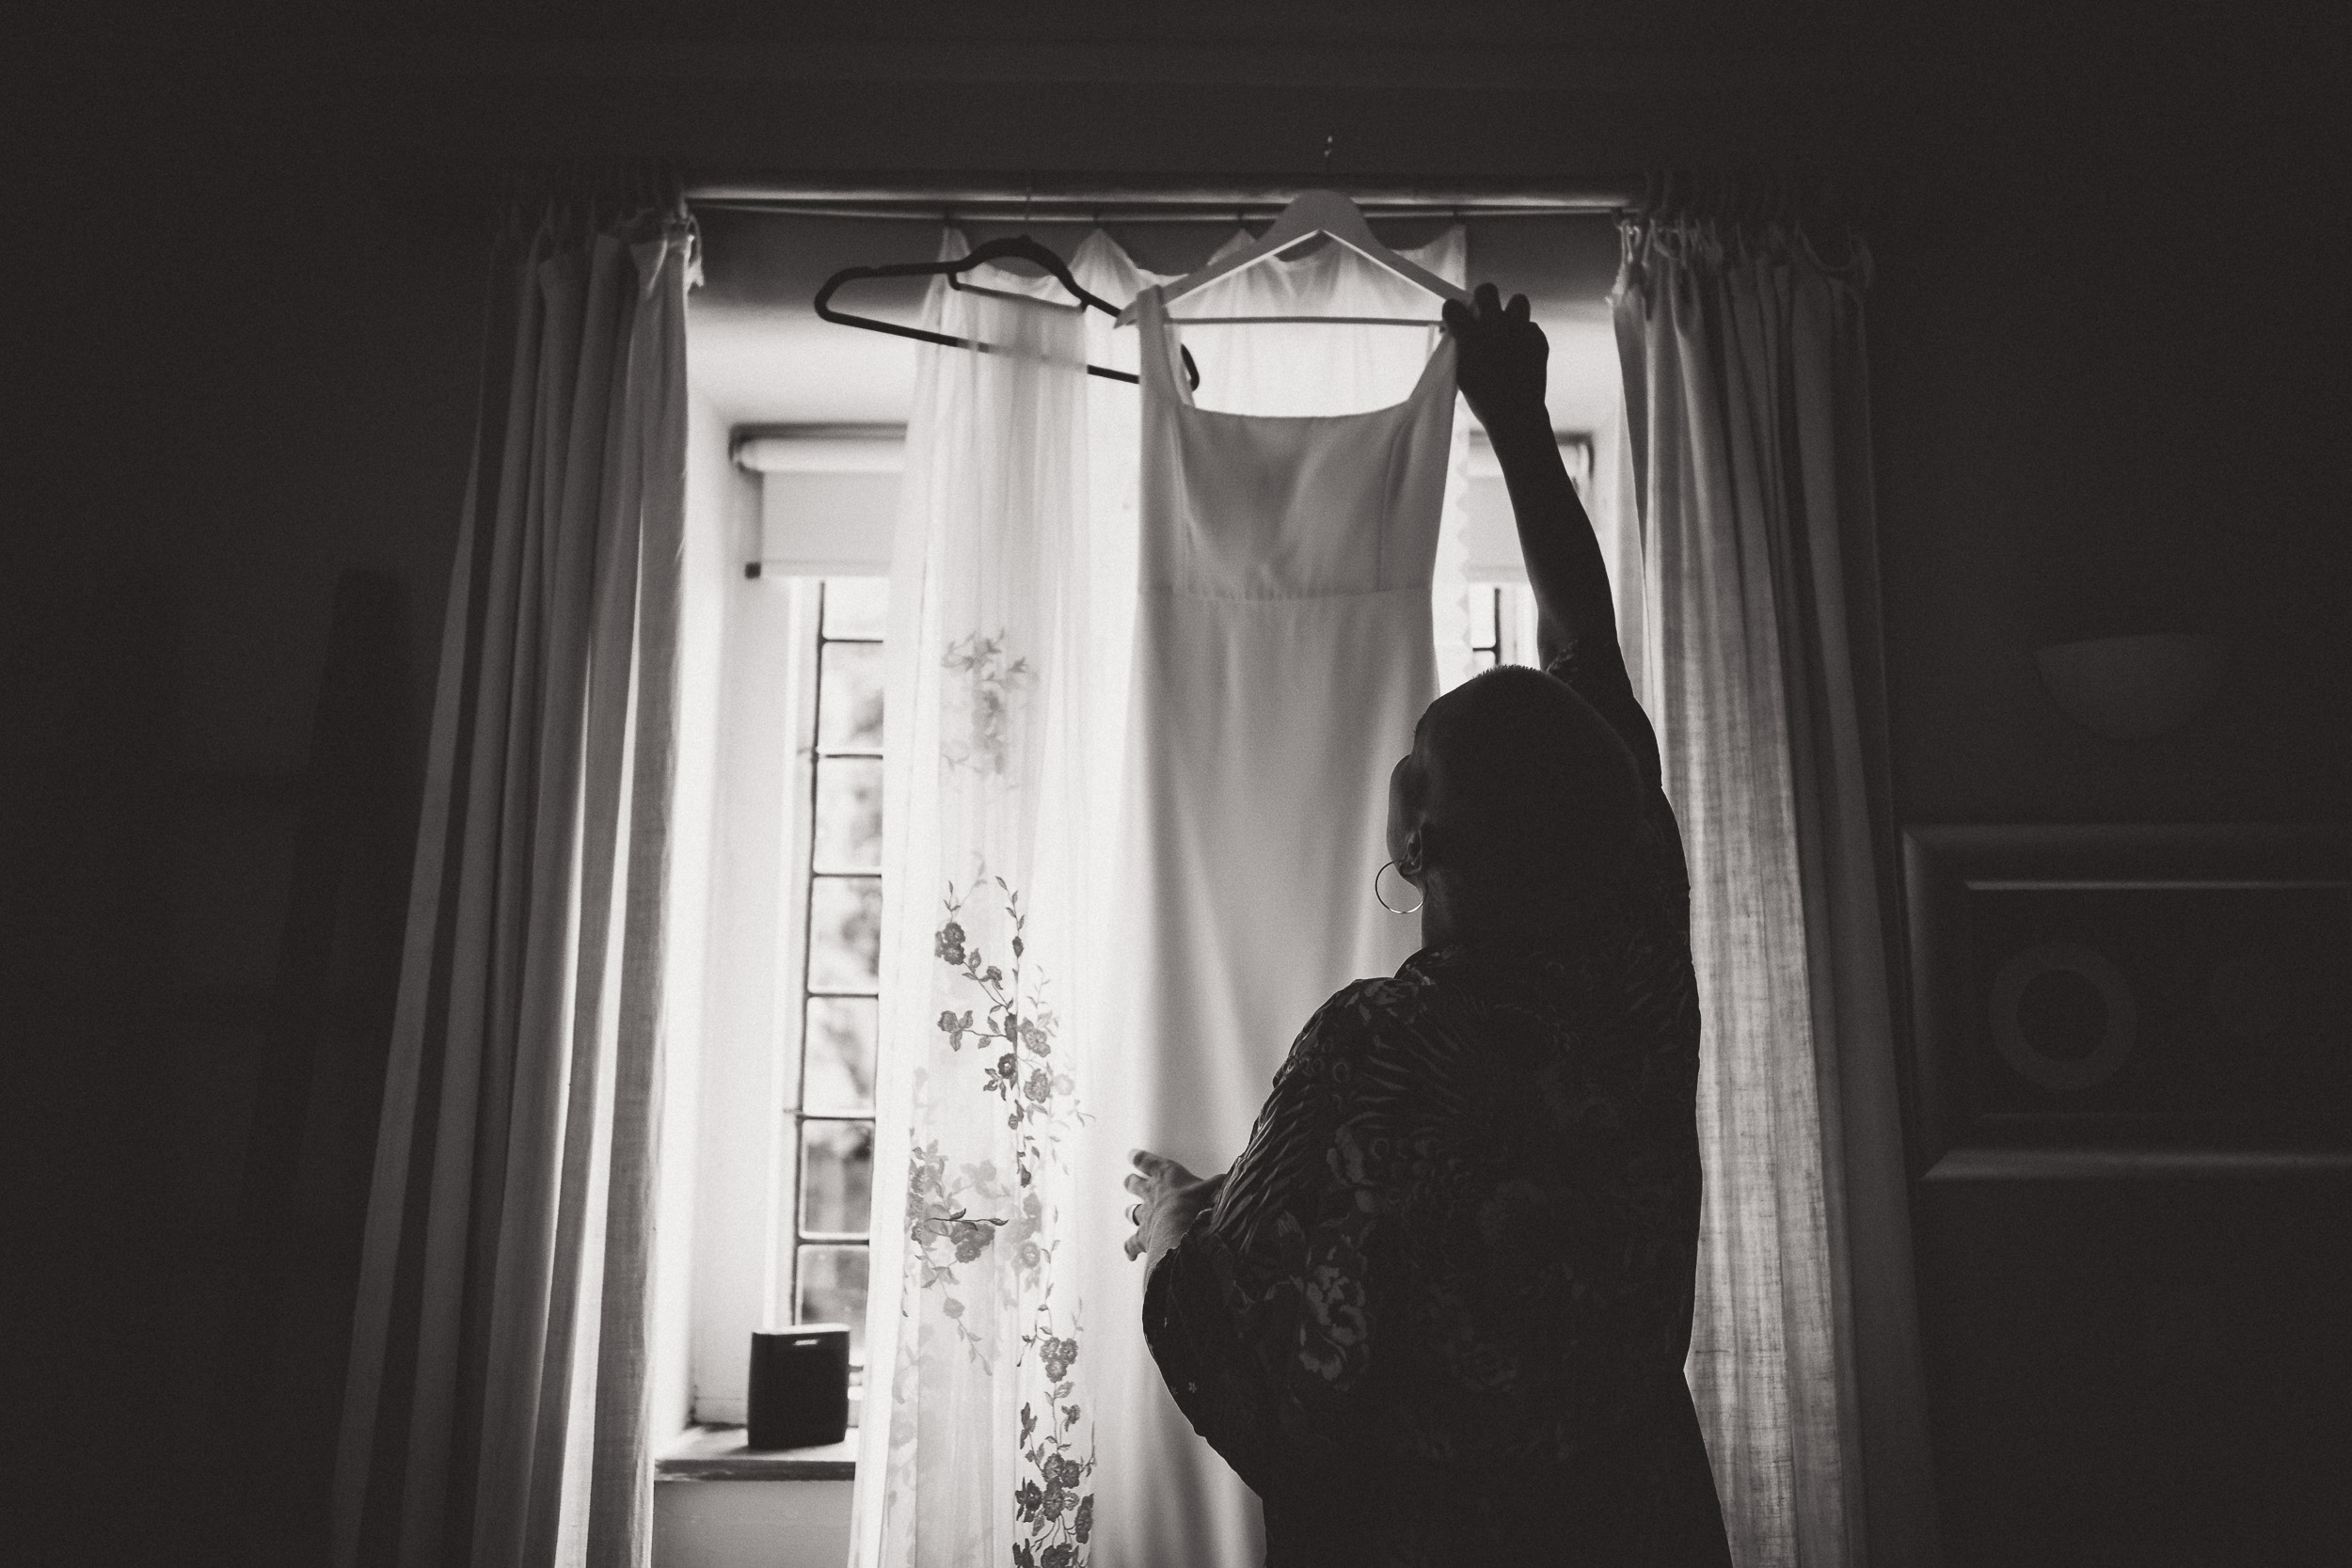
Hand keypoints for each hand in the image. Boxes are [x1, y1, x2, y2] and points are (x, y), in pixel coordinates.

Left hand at [1122, 1150, 1226, 1271]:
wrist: (1183, 1231)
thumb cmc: (1200, 1205)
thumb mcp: (1214, 1189)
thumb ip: (1220, 1183)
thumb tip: (1233, 1176)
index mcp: (1167, 1175)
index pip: (1146, 1162)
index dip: (1139, 1158)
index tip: (1132, 1155)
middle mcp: (1151, 1193)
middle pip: (1134, 1184)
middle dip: (1133, 1183)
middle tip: (1130, 1182)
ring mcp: (1145, 1215)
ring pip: (1131, 1211)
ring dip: (1131, 1212)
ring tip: (1129, 1213)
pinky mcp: (1143, 1237)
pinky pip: (1131, 1243)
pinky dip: (1130, 1248)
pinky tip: (1130, 1255)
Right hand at [1442, 282, 1548, 434]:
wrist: (1516, 414)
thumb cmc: (1483, 398)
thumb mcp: (1461, 373)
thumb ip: (1459, 347)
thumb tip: (1458, 331)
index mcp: (1470, 336)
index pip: (1453, 305)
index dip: (1452, 311)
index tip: (1455, 317)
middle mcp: (1495, 327)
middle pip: (1487, 290)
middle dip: (1483, 298)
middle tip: (1483, 312)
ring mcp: (1519, 331)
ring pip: (1518, 301)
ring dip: (1511, 312)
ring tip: (1508, 329)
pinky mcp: (1538, 339)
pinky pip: (1531, 328)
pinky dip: (1526, 338)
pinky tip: (1522, 354)